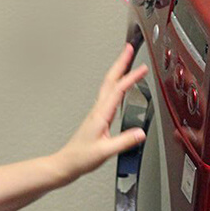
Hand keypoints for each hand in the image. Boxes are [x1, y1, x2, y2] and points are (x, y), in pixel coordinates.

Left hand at [54, 44, 147, 181]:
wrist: (67, 162)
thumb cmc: (81, 157)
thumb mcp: (105, 151)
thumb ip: (124, 141)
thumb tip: (140, 132)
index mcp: (100, 114)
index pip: (118, 90)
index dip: (130, 77)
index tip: (142, 67)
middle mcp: (98, 110)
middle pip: (110, 80)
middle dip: (120, 63)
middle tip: (128, 49)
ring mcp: (97, 112)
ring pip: (108, 85)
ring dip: (118, 71)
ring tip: (126, 61)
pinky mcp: (98, 117)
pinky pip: (108, 95)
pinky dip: (116, 85)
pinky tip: (121, 87)